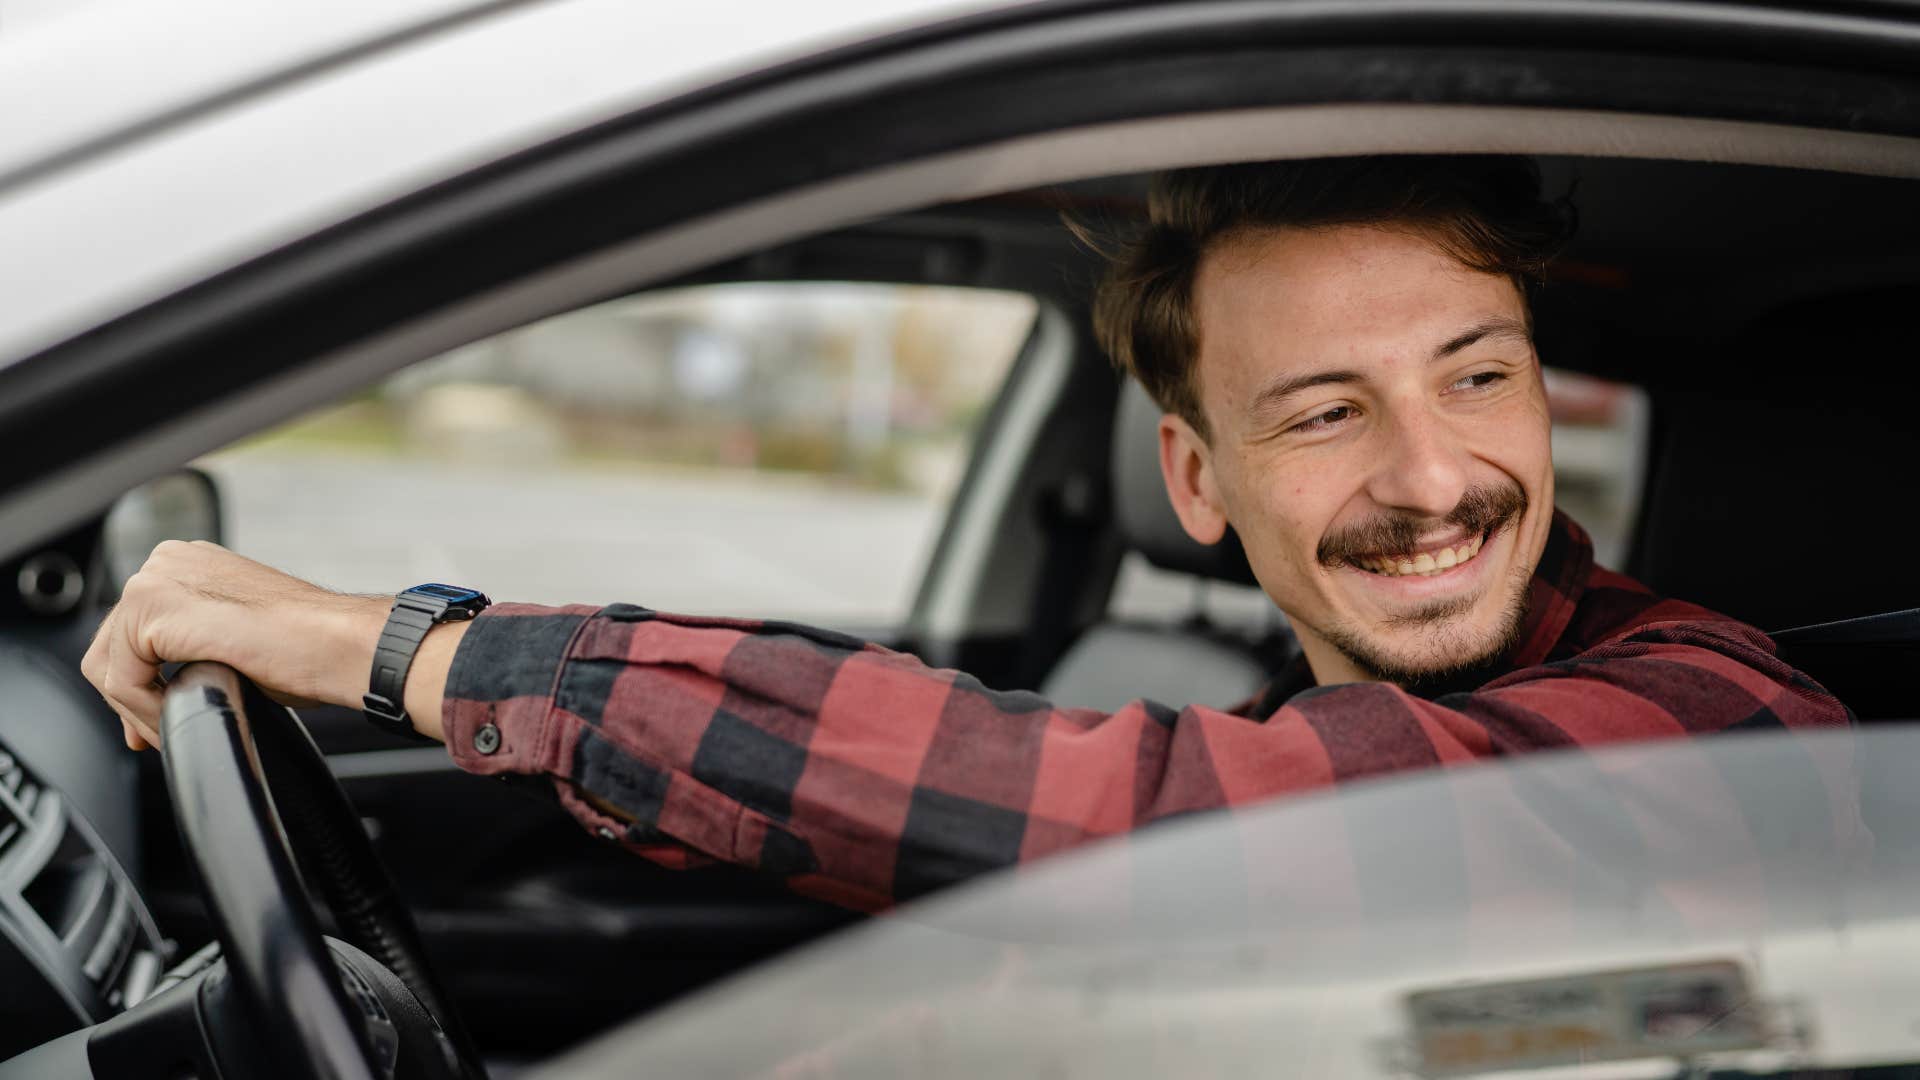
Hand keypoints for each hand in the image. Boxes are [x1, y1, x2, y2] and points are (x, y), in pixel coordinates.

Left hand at [81, 541, 385, 749]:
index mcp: (187, 563)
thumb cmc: (310, 646)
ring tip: (175, 731)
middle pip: (110, 646)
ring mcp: (156, 580)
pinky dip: (145, 710)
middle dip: (129, 699)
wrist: (341, 644)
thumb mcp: (234, 642)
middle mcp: (165, 561)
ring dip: (139, 709)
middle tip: (152, 736)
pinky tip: (179, 720)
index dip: (135, 682)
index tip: (153, 718)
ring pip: (109, 665)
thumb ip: (189, 651)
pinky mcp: (153, 608)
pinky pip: (122, 679)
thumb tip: (152, 692)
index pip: (130, 629)